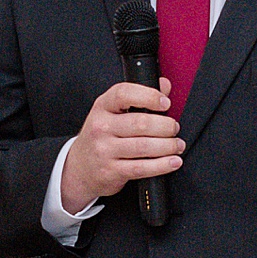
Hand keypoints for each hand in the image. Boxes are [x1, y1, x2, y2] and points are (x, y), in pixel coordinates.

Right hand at [61, 81, 183, 210]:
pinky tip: (172, 161)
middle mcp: (101, 127)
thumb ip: (139, 98)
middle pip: (140, 123)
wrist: (79, 168)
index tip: (165, 103)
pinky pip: (141, 168)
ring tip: (177, 145)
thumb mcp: (112, 112)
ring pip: (144, 146)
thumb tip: (165, 85)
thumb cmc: (100, 137)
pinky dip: (161, 165)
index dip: (148, 96)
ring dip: (167, 146)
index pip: (124, 94)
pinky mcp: (111, 171)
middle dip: (165, 126)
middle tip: (174, 128)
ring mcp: (105, 150)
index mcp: (102, 106)